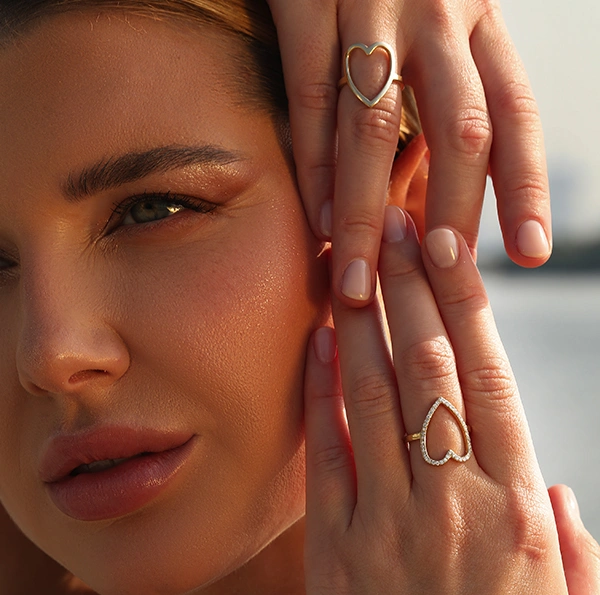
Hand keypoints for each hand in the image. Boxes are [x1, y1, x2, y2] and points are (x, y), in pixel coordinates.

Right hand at [267, 0, 551, 307]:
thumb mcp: (442, 26)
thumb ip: (444, 100)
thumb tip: (438, 200)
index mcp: (480, 22)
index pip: (516, 113)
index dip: (526, 185)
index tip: (531, 252)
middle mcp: (438, 15)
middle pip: (459, 129)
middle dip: (451, 211)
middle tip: (442, 277)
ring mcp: (370, 9)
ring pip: (376, 128)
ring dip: (367, 213)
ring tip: (361, 282)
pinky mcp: (306, 3)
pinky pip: (311, 100)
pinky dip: (315, 167)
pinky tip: (320, 222)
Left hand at [303, 208, 598, 594]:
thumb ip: (573, 550)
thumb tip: (554, 486)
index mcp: (523, 516)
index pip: (491, 383)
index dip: (466, 310)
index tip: (450, 255)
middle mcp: (456, 506)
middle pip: (431, 370)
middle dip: (413, 290)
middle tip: (399, 224)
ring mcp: (392, 530)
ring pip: (377, 398)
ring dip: (366, 322)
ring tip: (356, 263)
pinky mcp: (338, 561)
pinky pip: (331, 458)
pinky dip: (325, 394)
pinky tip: (320, 343)